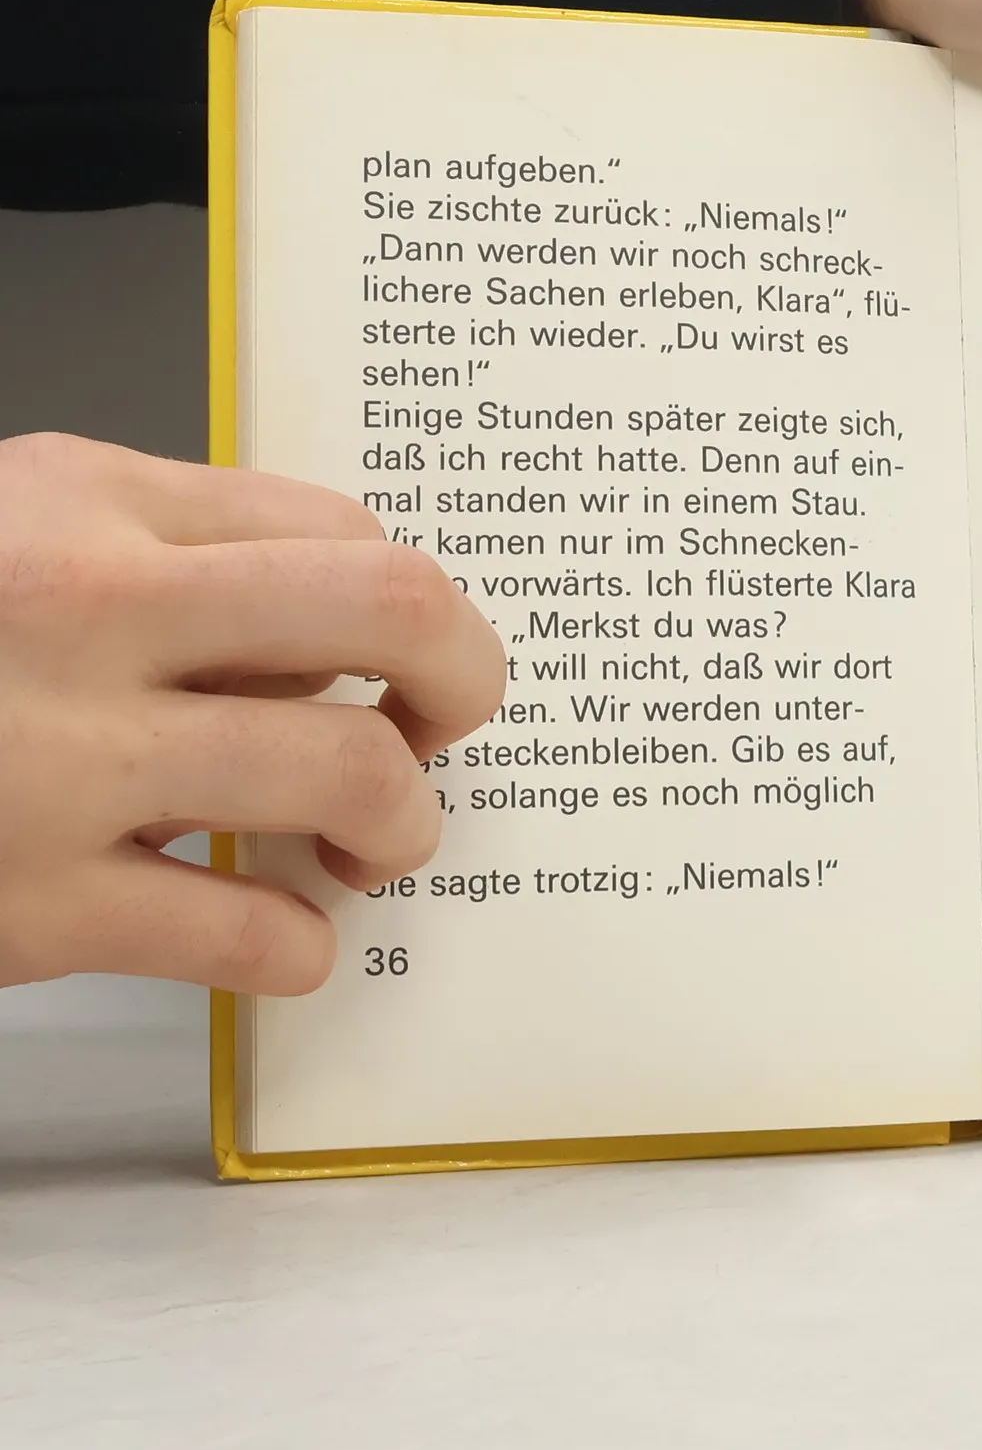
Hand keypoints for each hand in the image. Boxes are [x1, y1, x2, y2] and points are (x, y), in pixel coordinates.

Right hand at [0, 434, 504, 994]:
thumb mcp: (11, 530)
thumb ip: (160, 554)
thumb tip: (323, 636)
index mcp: (88, 504)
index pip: (343, 530)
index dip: (413, 602)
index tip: (412, 657)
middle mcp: (88, 610)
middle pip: (391, 610)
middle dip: (467, 677)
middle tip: (448, 727)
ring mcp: (61, 761)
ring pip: (349, 773)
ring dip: (405, 823)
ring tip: (379, 843)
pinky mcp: (32, 908)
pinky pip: (250, 931)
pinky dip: (302, 945)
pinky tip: (284, 934)